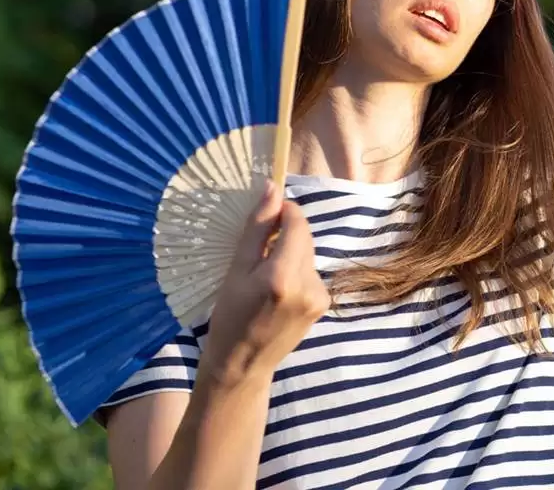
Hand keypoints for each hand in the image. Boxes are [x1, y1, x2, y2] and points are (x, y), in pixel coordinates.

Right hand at [198, 180, 328, 388]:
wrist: (243, 366)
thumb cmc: (230, 318)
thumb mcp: (236, 271)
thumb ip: (257, 229)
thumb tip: (273, 188)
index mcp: (282, 276)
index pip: (297, 224)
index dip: (284, 212)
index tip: (266, 213)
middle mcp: (308, 285)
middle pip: (305, 238)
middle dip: (285, 234)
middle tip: (258, 249)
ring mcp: (320, 297)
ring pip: (308, 254)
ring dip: (290, 253)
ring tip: (264, 276)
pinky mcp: (323, 304)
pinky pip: (310, 272)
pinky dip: (295, 271)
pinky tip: (277, 291)